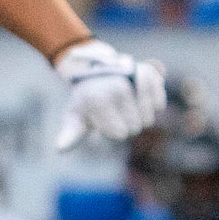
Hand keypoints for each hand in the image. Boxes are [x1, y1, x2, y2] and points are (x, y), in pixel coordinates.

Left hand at [52, 39, 166, 150]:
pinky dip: (153, 106)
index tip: (103, 118)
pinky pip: (159, 103)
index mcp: (98, 99)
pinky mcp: (149, 73)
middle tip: (115, 111)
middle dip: (126, 125)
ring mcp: (134, 78)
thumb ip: (70, 133)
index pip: (120, 134)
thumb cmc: (86, 100)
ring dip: (140, 117)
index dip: (113, 131)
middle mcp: (117, 86)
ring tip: (126, 106)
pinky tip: (141, 100)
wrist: (96, 71)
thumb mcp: (75, 116)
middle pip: (136, 127)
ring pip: (149, 118)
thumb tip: (59, 149)